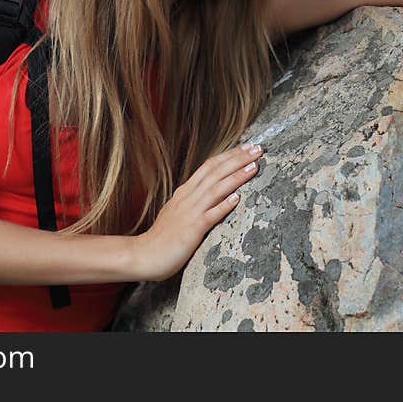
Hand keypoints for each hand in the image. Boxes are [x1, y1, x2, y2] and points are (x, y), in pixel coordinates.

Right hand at [131, 143, 263, 281]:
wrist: (144, 255)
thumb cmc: (162, 237)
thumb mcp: (177, 211)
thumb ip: (193, 201)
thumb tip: (212, 194)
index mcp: (185, 192)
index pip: (209, 166)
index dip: (228, 155)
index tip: (246, 147)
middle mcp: (188, 197)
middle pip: (216, 172)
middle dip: (238, 159)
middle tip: (257, 148)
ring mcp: (190, 212)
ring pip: (216, 189)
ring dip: (236, 176)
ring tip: (254, 166)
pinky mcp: (192, 230)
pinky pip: (210, 215)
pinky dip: (224, 205)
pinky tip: (237, 198)